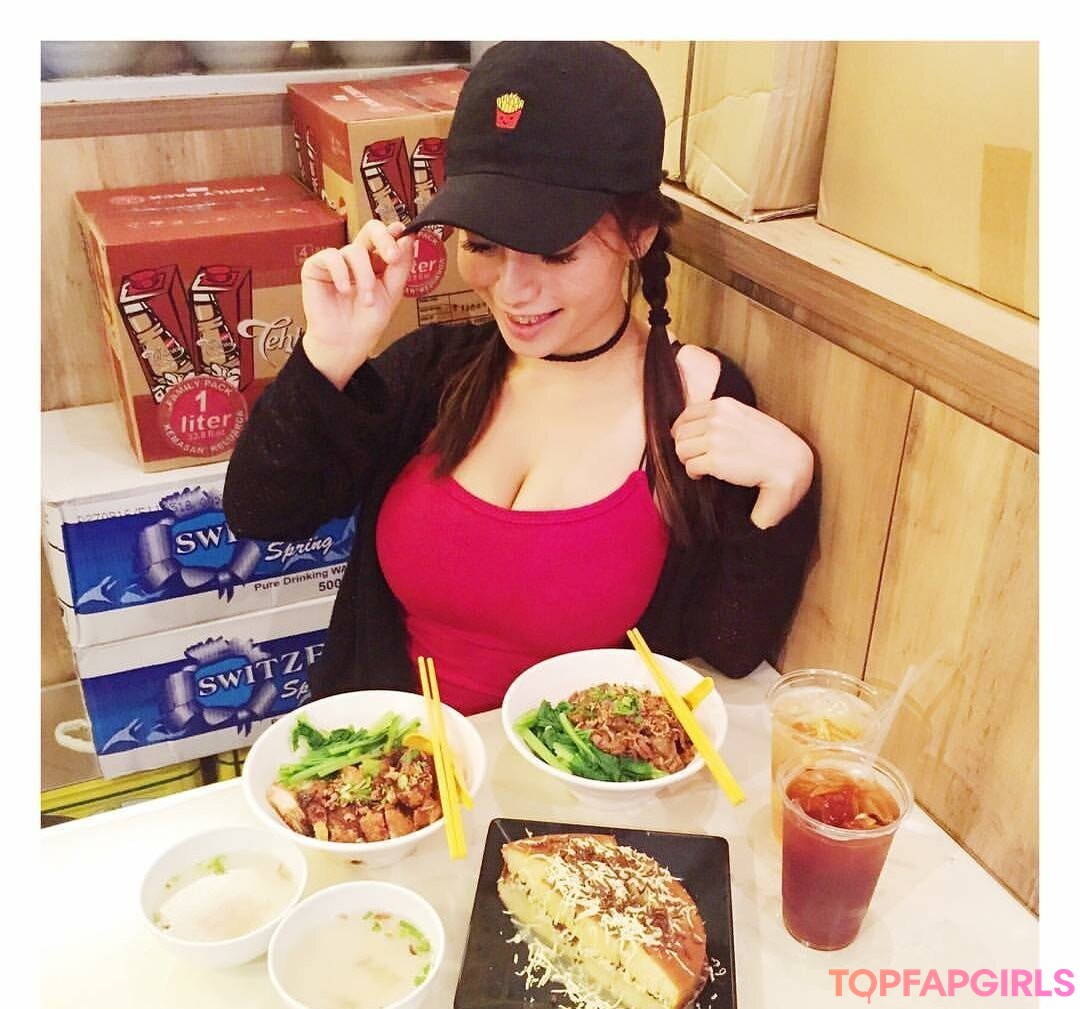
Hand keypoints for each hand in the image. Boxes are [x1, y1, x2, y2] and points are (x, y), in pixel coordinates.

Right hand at [299, 220, 415, 388]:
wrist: (346, 343)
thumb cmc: (367, 321)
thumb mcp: (392, 293)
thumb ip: (400, 267)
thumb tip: (409, 238)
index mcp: (376, 261)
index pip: (385, 238)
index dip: (393, 232)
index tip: (403, 232)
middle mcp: (357, 258)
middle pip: (370, 229)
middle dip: (384, 240)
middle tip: (392, 257)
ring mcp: (337, 261)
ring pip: (354, 250)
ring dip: (364, 276)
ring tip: (367, 299)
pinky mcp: (316, 267)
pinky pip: (331, 256)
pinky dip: (341, 273)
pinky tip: (344, 290)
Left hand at [672, 397, 813, 528]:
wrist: (789, 463)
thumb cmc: (769, 444)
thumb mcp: (744, 417)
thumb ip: (721, 417)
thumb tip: (693, 426)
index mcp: (723, 405)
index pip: (686, 416)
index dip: (683, 432)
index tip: (690, 443)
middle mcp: (717, 418)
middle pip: (679, 434)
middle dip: (685, 448)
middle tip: (696, 458)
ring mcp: (715, 438)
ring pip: (681, 450)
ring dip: (688, 461)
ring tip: (701, 467)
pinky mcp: (715, 460)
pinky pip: (690, 467)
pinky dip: (694, 474)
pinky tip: (704, 476)